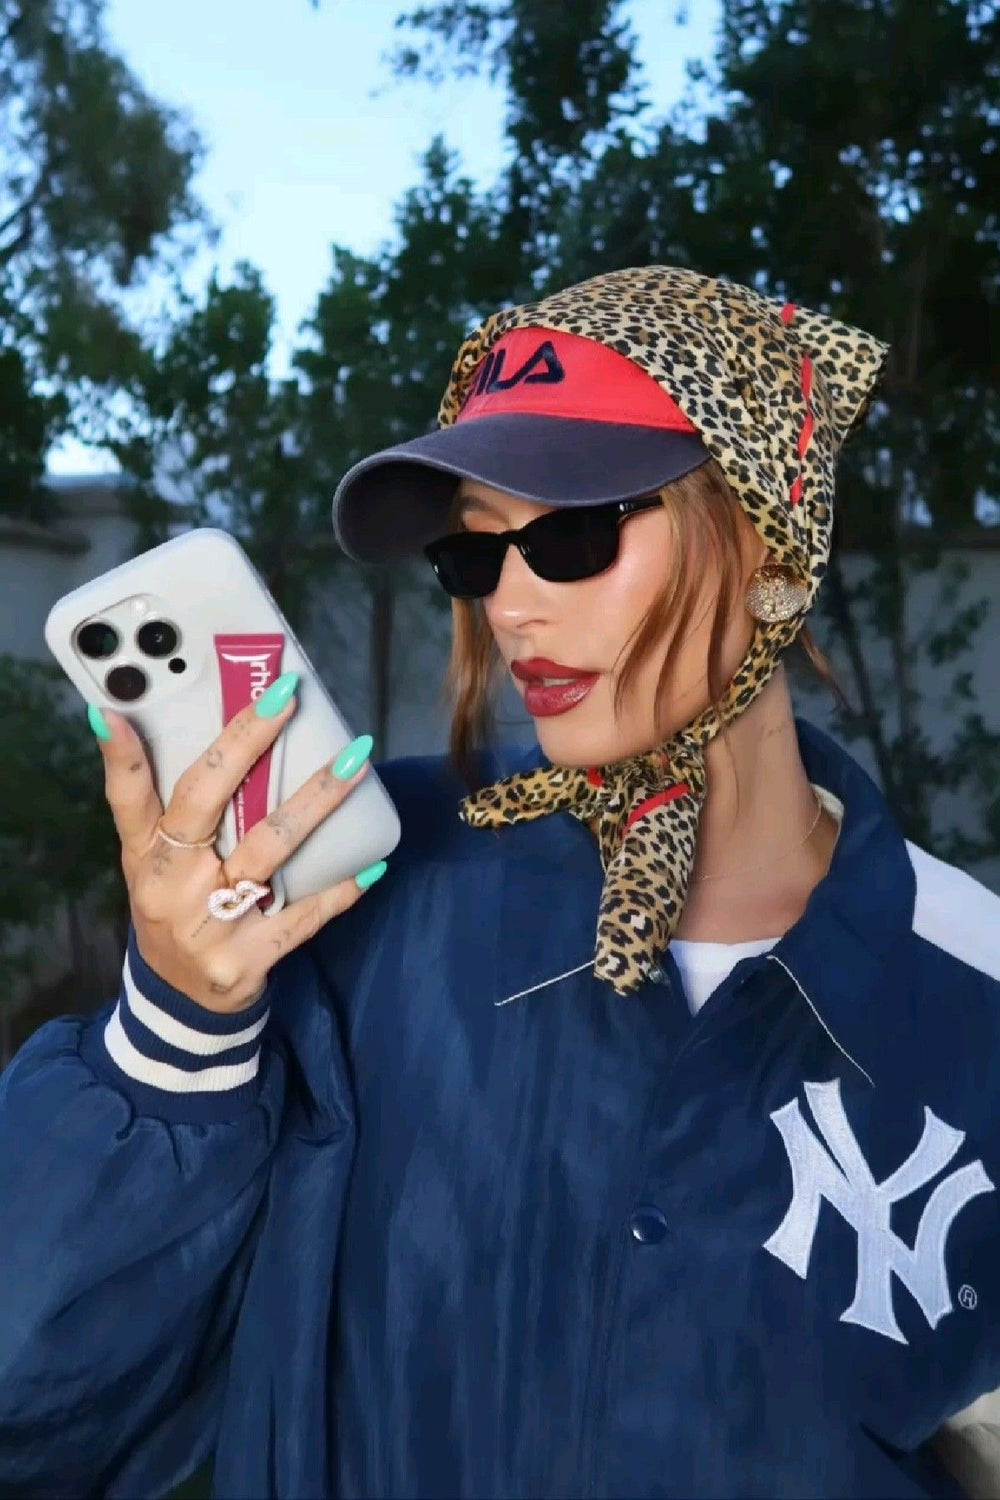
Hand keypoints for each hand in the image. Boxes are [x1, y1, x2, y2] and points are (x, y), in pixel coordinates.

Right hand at [90, 686, 381, 1011]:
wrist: (180, 1003)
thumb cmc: (177, 907)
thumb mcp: (157, 863)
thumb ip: (172, 809)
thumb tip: (183, 735)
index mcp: (144, 855)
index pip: (128, 796)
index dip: (121, 755)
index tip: (115, 708)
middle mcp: (170, 884)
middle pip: (205, 802)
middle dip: (246, 742)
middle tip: (286, 697)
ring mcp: (209, 922)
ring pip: (269, 847)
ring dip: (317, 800)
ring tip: (356, 761)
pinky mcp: (248, 957)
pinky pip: (304, 913)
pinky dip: (340, 888)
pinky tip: (372, 862)